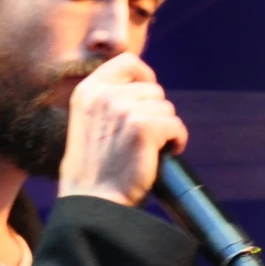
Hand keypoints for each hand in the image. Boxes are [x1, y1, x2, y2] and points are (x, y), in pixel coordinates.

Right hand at [56, 53, 187, 207]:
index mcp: (87, 91)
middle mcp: (104, 95)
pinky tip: (165, 155)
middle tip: (146, 139)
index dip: (145, 75)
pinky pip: (176, 126)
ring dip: (165, 129)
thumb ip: (108, 102)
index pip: (127, 61)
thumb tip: (143, 90)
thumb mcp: (88, 123)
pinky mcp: (144, 128)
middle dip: (156, 112)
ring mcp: (124, 109)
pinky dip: (177, 141)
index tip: (150, 94)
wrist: (93, 204)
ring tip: (150, 151)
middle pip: (153, 89)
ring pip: (166, 109)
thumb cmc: (94, 171)